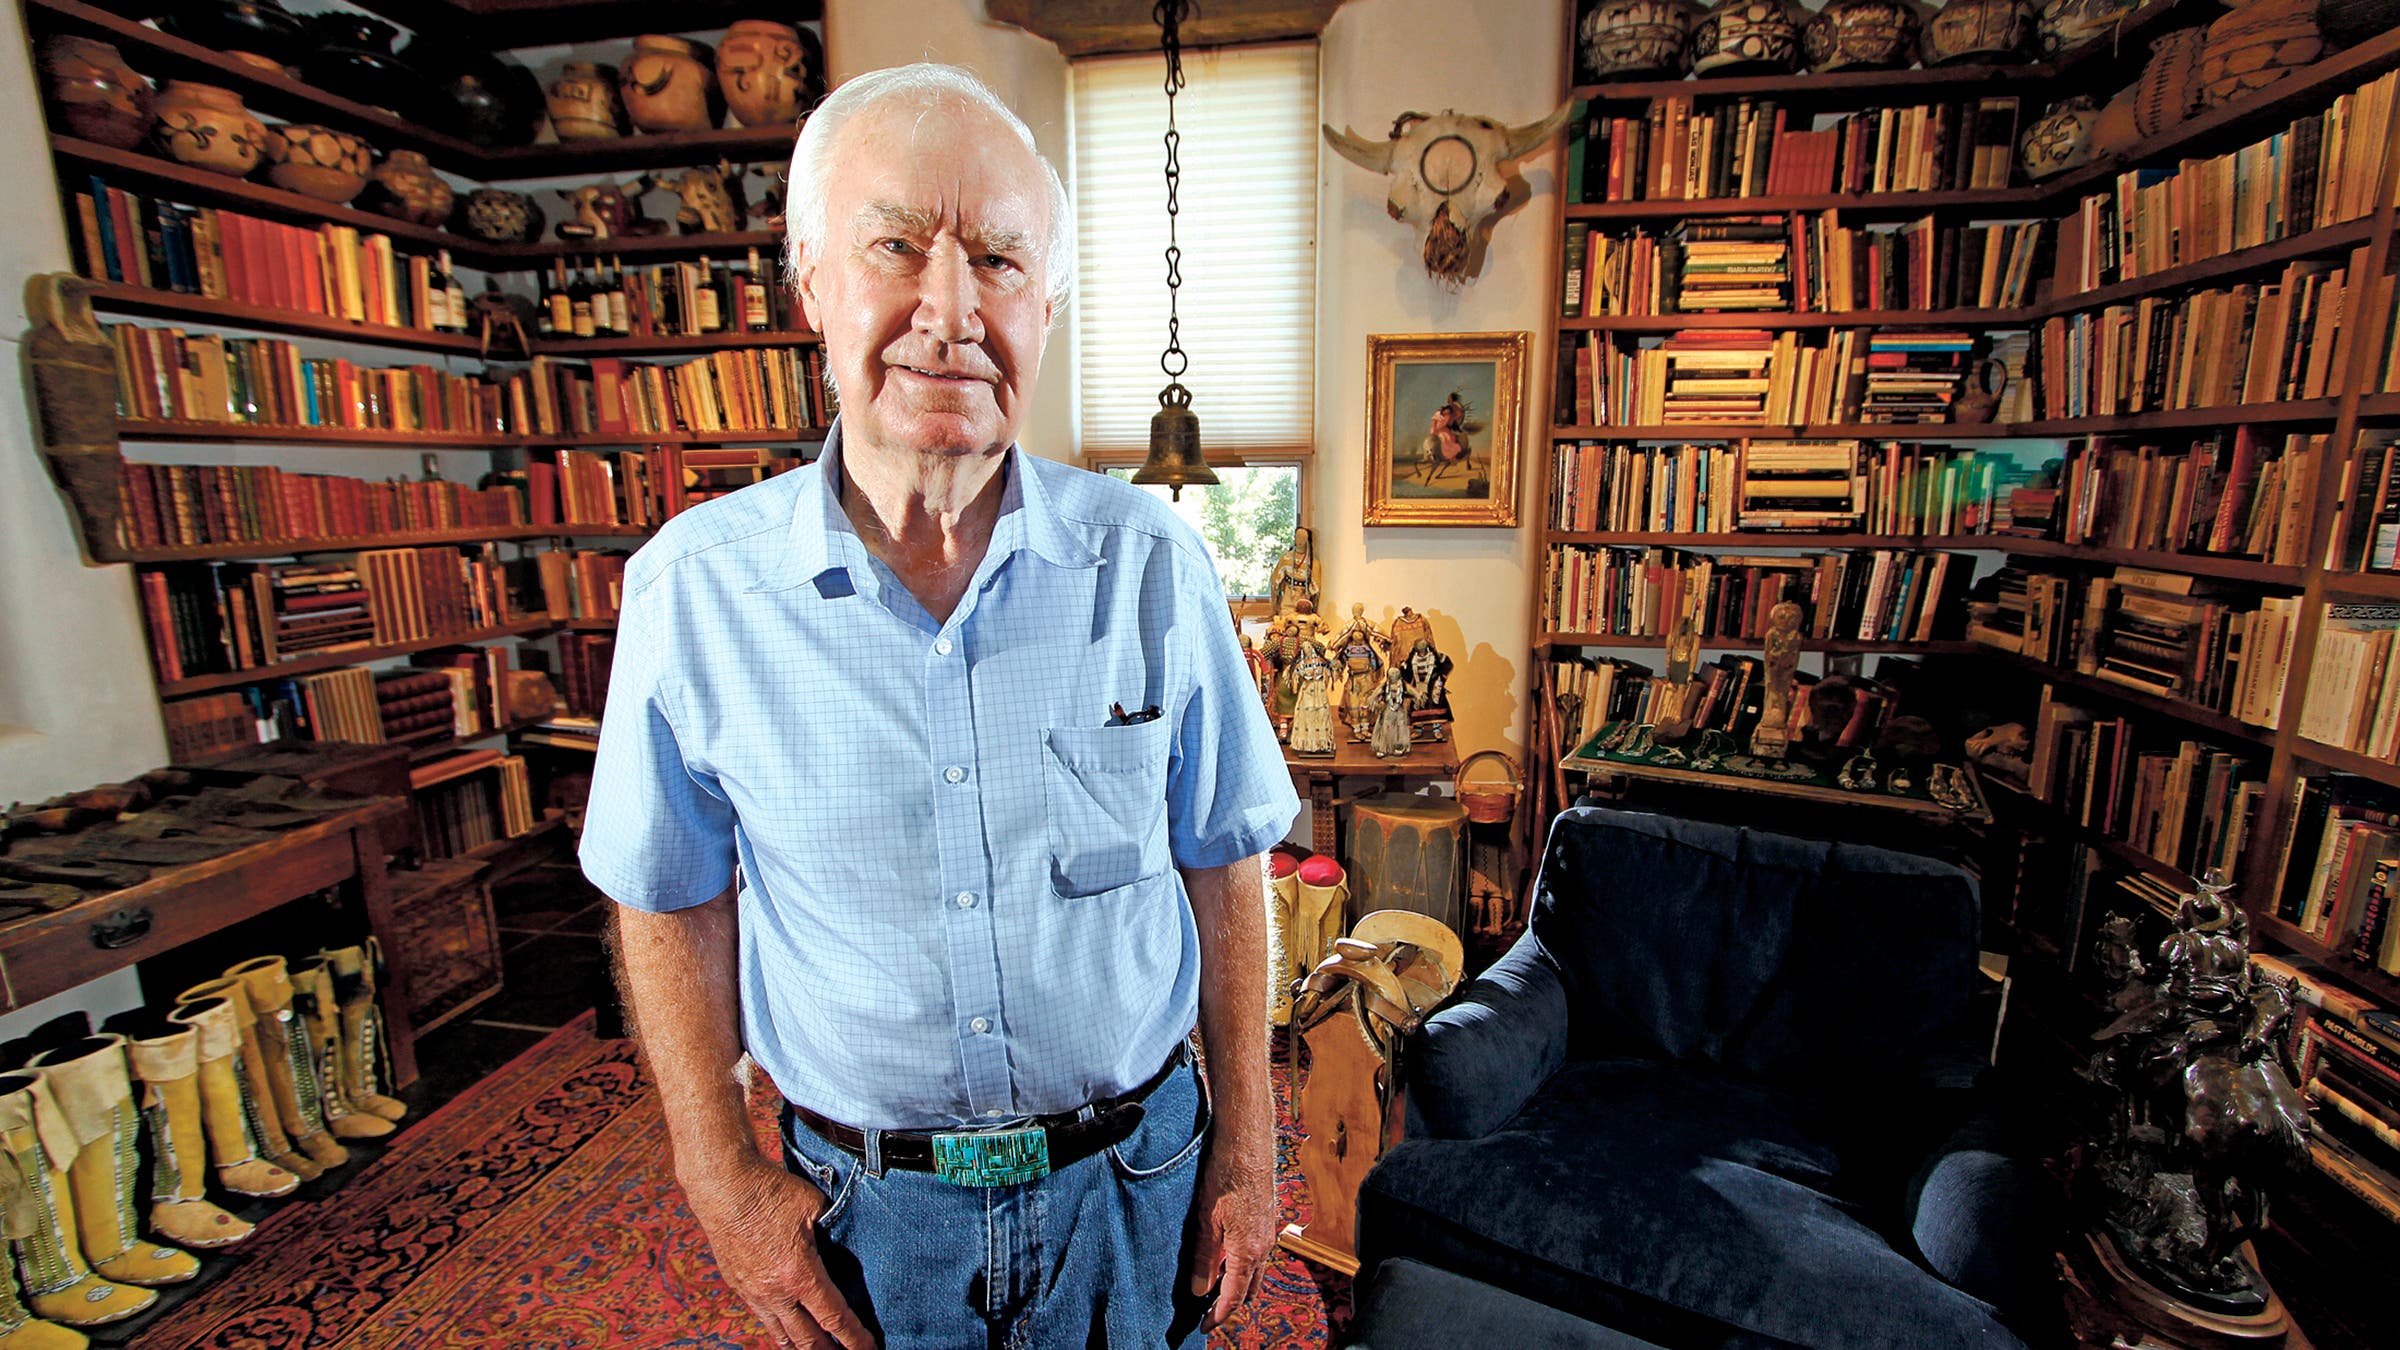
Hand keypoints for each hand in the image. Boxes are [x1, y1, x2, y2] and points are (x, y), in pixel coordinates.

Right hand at [681, 1160, 873, 1349]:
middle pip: (807, 1339)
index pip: (834, 1318)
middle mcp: (775, 1292)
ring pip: (780, 1334)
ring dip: (801, 1347)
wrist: (723, 1185)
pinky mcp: (737, 1284)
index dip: (854, 1338)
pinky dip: (779, 1329)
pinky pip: (762, 1317)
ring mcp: (753, 1292)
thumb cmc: (770, 1191)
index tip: (869, 1349)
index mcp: (799, 1274)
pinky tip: (787, 1328)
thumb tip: (843, 1241)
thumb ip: (832, 1231)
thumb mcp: (815, 1206)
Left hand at [1184, 1128, 1276, 1329]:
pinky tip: (1225, 1255)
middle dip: (1231, 1303)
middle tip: (1208, 1311)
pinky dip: (1243, 1263)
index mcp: (1248, 1250)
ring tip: (1214, 1286)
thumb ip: (1204, 1258)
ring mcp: (1268, 1230)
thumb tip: (1200, 1290)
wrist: (1247, 1139)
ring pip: (1255, 1270)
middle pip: (1250, 1288)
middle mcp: (1264, 1245)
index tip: (1205, 1327)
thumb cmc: (1225, 1175)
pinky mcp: (1267, 1217)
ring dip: (1238, 1282)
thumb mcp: (1205, 1220)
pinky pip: (1257, 1252)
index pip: (1235, 1296)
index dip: (1219, 1315)